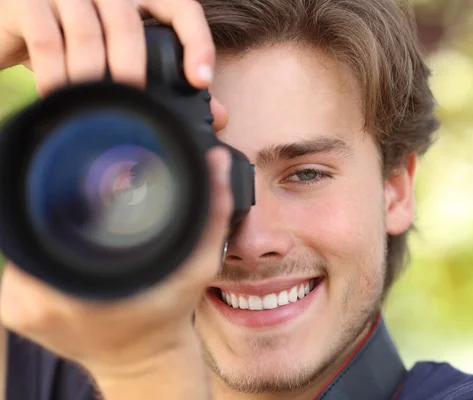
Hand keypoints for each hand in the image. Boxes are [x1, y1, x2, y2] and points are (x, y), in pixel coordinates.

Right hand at [0, 0, 227, 128]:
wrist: (8, 23)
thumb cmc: (74, 44)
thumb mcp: (120, 58)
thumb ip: (166, 79)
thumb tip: (218, 115)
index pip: (181, 7)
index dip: (197, 42)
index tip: (200, 81)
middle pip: (129, 22)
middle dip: (132, 69)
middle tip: (130, 102)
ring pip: (87, 32)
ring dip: (91, 77)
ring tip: (92, 106)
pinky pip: (46, 37)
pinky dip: (55, 73)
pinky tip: (59, 96)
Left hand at [0, 147, 232, 379]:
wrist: (143, 361)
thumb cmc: (168, 313)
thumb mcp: (199, 264)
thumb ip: (213, 212)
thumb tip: (214, 160)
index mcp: (87, 289)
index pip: (58, 218)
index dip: (72, 198)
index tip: (91, 197)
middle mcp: (45, 300)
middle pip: (38, 226)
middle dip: (61, 215)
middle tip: (91, 221)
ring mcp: (22, 309)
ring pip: (25, 245)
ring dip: (48, 236)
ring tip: (82, 244)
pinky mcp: (14, 314)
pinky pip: (19, 267)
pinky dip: (39, 257)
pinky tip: (67, 263)